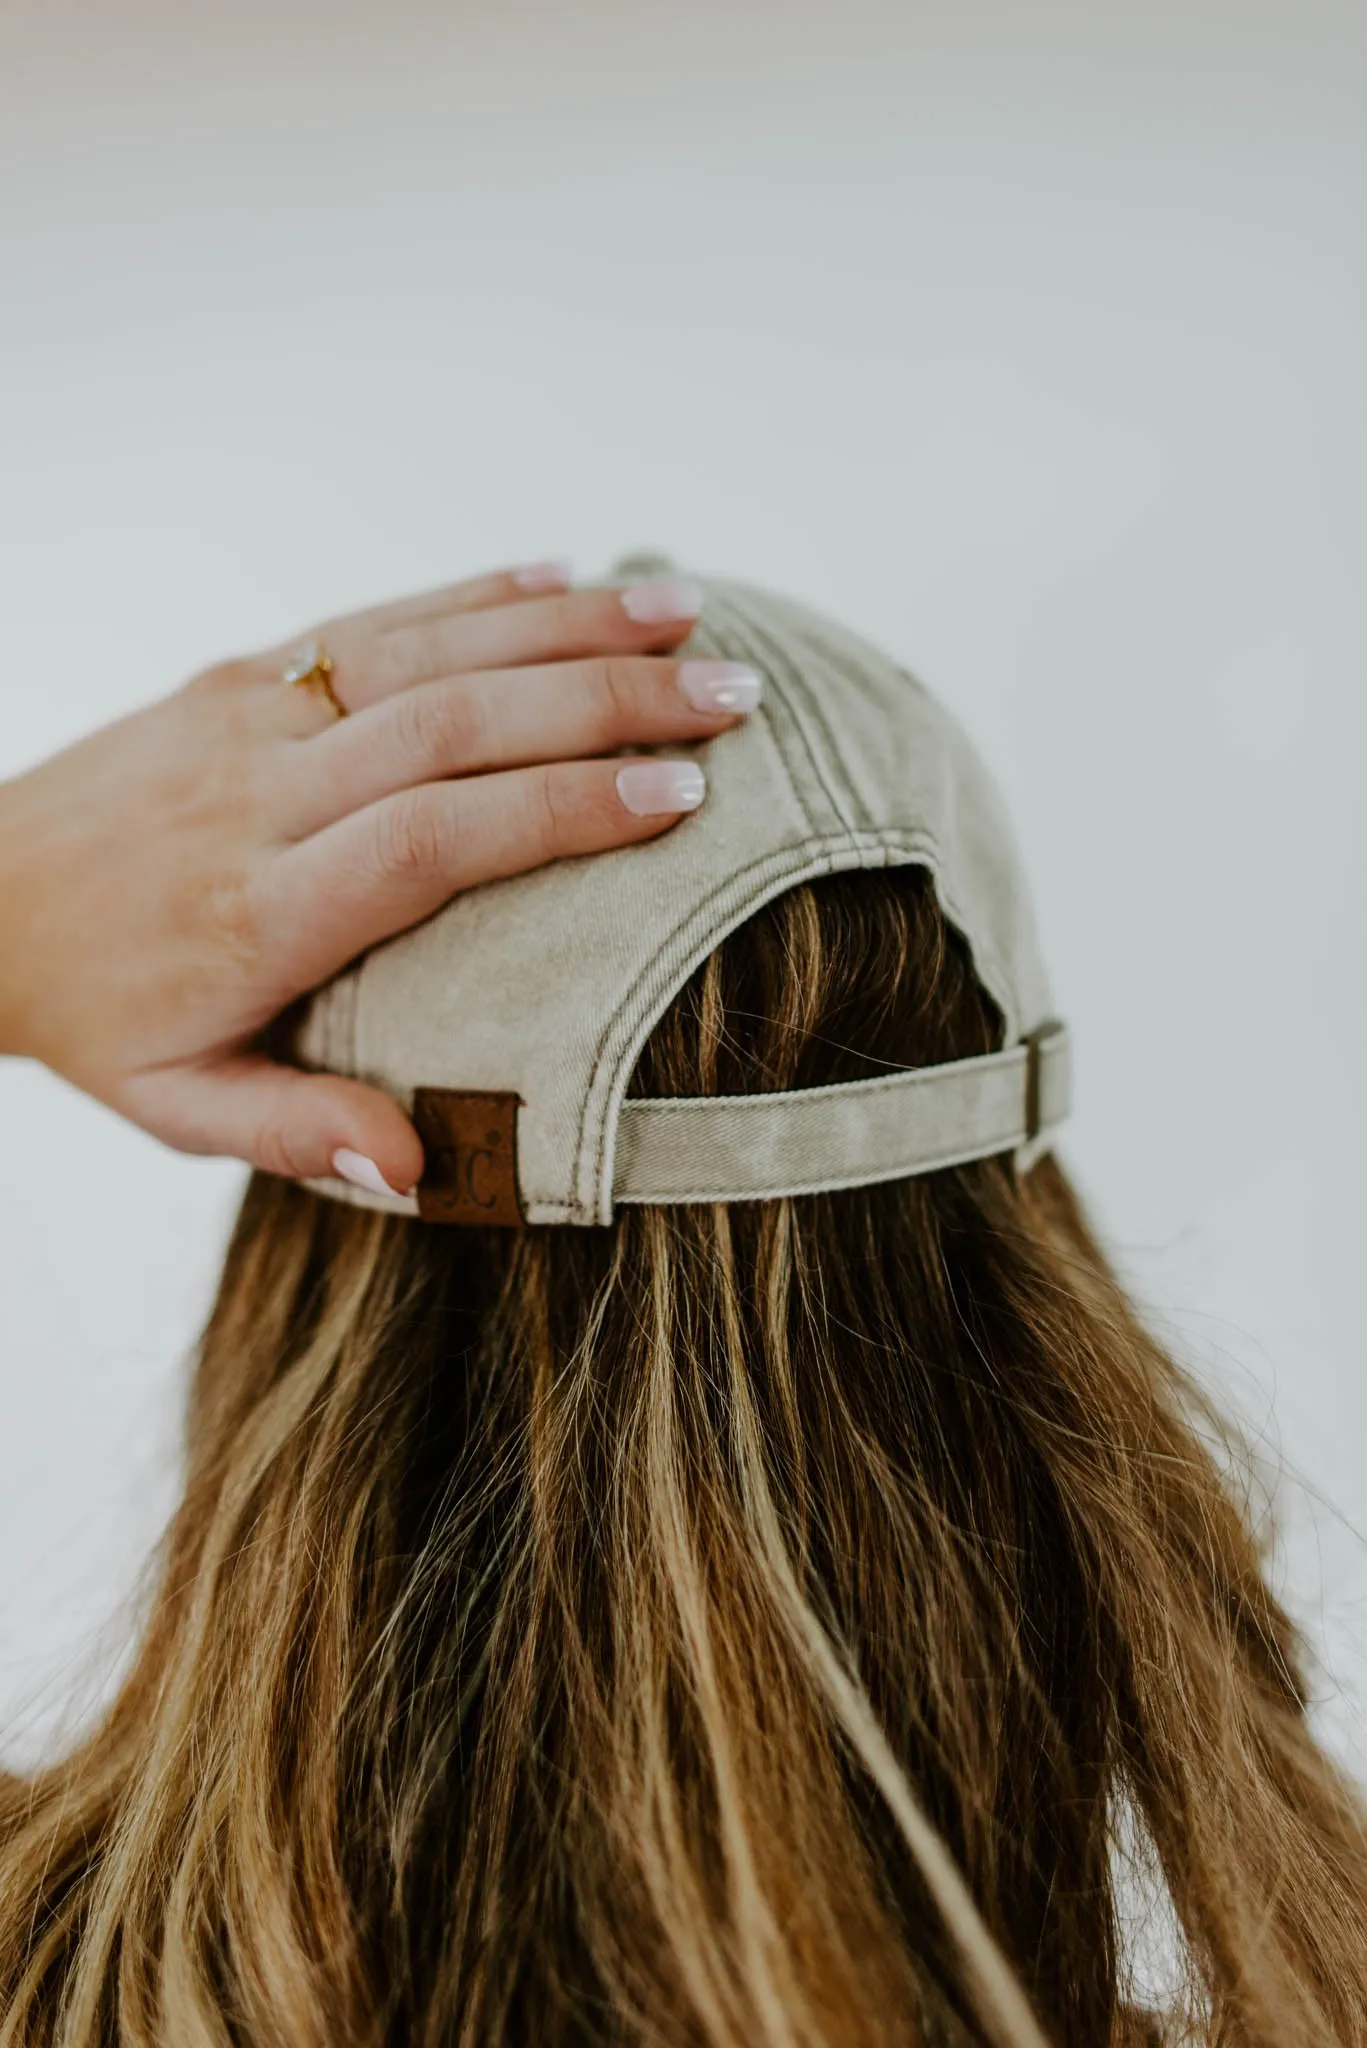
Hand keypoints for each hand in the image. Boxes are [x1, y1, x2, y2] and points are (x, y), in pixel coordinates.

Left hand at [0, 563, 760, 1194]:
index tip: (677, 796)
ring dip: (564, 627)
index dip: (559, 809)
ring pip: (425, 653)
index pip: (429, 840)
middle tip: (734, 697)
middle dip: (605, 704)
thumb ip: (295, 1130)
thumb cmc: (94, 1012)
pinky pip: (373, 622)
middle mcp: (262, 796)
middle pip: (452, 726)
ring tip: (687, 613)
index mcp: (261, 911)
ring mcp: (250, 717)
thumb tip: (417, 1168)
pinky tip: (568, 576)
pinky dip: (477, 593)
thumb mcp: (174, 1105)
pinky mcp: (241, 673)